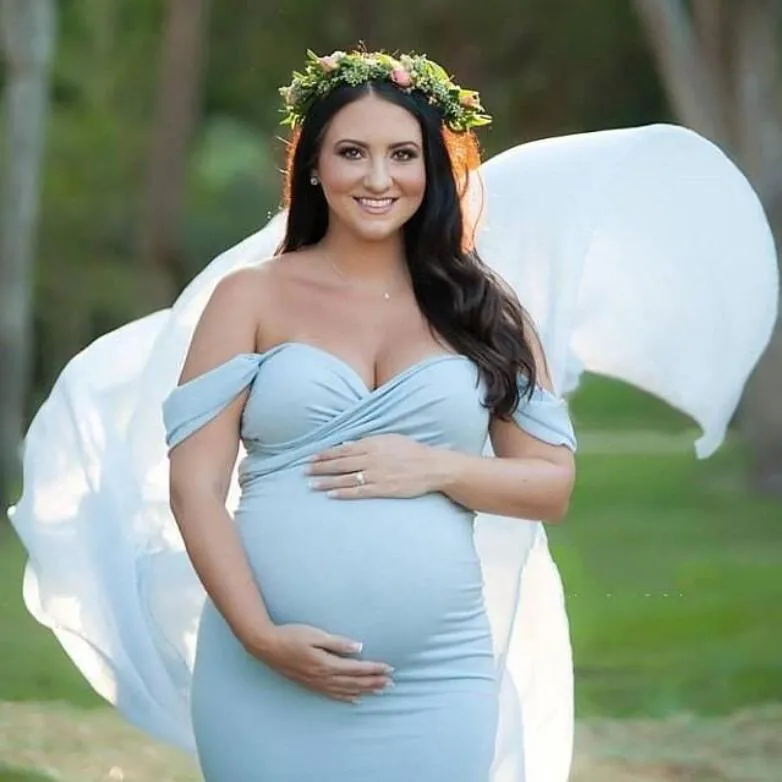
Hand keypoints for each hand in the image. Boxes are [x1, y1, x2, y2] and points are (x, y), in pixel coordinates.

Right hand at [246, 623, 393, 702]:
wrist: (267, 646)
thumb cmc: (291, 635)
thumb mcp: (316, 635)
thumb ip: (338, 643)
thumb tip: (359, 648)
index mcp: (327, 664)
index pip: (357, 669)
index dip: (374, 669)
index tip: (389, 668)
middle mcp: (323, 678)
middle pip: (355, 683)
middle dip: (374, 682)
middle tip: (392, 683)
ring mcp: (316, 683)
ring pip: (346, 691)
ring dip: (365, 691)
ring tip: (380, 691)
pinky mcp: (310, 684)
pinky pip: (332, 695)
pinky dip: (346, 698)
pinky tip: (355, 699)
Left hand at [307, 434, 450, 499]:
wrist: (432, 466)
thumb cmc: (412, 451)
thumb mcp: (389, 439)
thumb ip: (368, 442)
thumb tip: (348, 444)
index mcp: (372, 445)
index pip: (342, 450)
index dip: (324, 455)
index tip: (310, 458)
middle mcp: (371, 459)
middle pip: (340, 464)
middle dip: (320, 468)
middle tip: (304, 472)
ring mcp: (376, 475)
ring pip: (346, 479)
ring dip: (327, 482)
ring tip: (311, 485)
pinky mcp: (383, 489)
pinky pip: (359, 492)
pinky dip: (344, 493)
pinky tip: (331, 495)